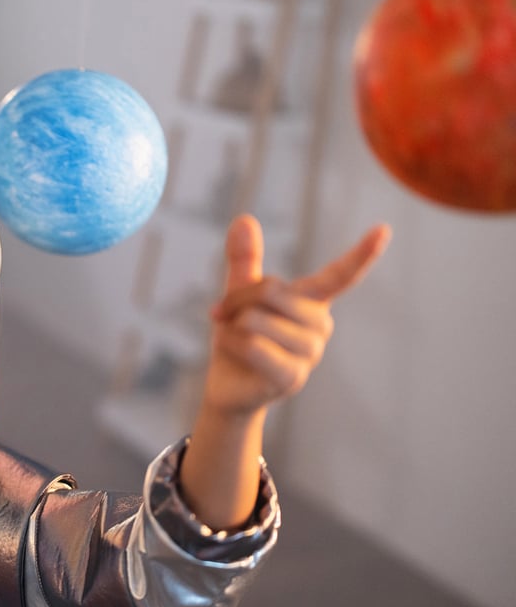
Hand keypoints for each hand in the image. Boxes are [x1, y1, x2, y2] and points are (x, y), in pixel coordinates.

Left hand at [203, 214, 390, 416]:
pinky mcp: (292, 377)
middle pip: (270, 291)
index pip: (340, 276)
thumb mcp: (239, 293)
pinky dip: (230, 343)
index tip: (383, 229)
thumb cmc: (240, 337)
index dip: (362, 254)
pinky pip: (252, 345)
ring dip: (231, 325)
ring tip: (234, 337)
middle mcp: (320, 326)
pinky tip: (233, 353)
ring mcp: (309, 354)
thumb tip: (244, 218)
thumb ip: (245, 258)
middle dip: (236, 298)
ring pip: (256, 319)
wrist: (229, 388)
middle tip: (222, 313)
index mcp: (313, 302)